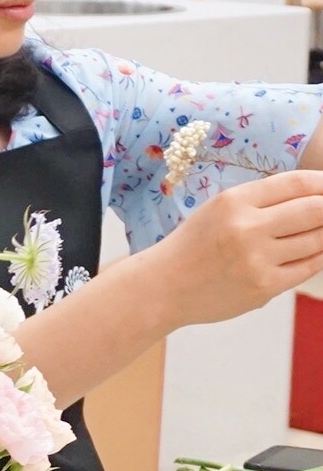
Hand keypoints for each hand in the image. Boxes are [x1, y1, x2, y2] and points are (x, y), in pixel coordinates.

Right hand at [147, 168, 322, 327]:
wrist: (162, 287)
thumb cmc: (193, 246)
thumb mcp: (218, 210)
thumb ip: (262, 201)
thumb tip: (316, 197)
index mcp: (233, 202)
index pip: (297, 183)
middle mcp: (246, 228)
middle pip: (316, 210)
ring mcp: (257, 259)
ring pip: (317, 239)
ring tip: (317, 231)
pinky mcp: (264, 286)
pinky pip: (308, 266)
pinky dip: (317, 256)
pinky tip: (310, 252)